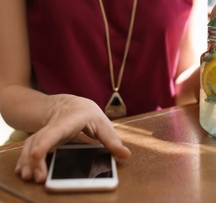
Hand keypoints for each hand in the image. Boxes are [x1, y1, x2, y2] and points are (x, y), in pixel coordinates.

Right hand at [14, 95, 130, 182]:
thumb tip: (125, 155)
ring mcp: (46, 130)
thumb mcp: (103, 123)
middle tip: (37, 177)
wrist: (71, 103)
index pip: (57, 130)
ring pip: (32, 144)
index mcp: (71, 119)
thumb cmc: (88, 113)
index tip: (36, 155)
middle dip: (35, 158)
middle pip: (40, 140)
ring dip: (28, 161)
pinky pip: (30, 148)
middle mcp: (55, 124)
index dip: (45, 142)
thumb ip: (113, 140)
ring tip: (30, 176)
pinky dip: (26, 160)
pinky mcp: (42, 138)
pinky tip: (24, 170)